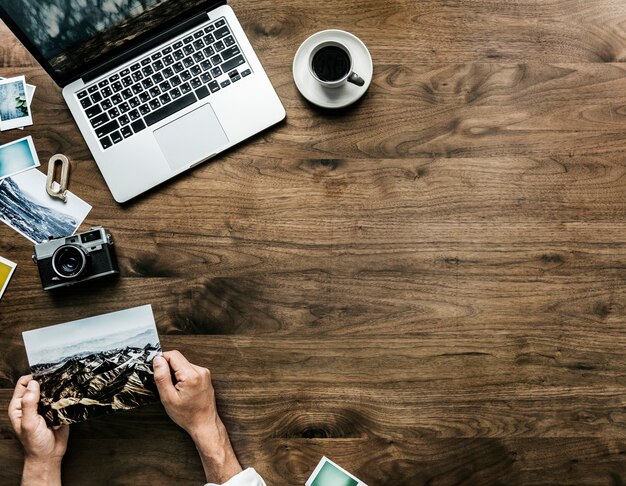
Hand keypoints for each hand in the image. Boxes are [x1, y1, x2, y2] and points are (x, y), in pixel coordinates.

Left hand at [8, 375, 68, 485]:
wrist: (49, 455)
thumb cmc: (35, 443)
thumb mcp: (29, 423)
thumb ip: (29, 403)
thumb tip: (32, 383)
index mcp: (19, 406)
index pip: (23, 384)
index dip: (32, 378)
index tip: (43, 376)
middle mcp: (31, 404)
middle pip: (38, 385)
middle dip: (47, 382)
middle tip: (55, 381)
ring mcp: (44, 407)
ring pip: (51, 390)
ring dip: (57, 390)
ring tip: (61, 392)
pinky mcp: (57, 410)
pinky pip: (61, 398)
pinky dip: (64, 398)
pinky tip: (66, 400)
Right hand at [153, 351, 242, 482]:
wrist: (204, 424)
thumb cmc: (187, 415)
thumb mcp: (168, 398)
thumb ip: (162, 377)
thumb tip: (157, 360)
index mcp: (191, 375)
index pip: (173, 355)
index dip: (161, 360)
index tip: (156, 371)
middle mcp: (200, 371)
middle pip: (178, 359)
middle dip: (168, 368)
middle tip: (165, 385)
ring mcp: (204, 373)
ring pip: (183, 364)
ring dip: (175, 373)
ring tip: (175, 389)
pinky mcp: (205, 376)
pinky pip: (189, 369)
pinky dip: (182, 376)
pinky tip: (182, 389)